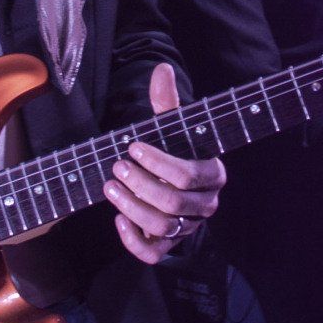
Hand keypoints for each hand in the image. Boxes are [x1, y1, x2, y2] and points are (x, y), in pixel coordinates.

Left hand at [104, 66, 224, 263]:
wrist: (174, 182)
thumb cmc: (174, 150)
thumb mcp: (172, 126)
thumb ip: (167, 101)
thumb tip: (162, 68)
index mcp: (213, 175)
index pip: (188, 175)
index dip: (158, 163)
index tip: (132, 147)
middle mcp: (205, 205)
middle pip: (173, 203)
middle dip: (140, 184)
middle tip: (116, 166)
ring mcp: (188, 228)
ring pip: (162, 227)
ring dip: (131, 207)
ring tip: (110, 187)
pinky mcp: (169, 244)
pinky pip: (153, 254)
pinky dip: (133, 240)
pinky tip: (118, 219)